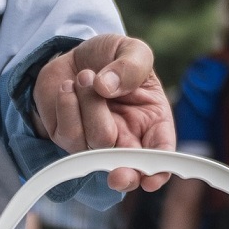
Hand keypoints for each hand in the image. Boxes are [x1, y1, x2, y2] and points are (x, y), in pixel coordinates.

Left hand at [33, 34, 174, 191]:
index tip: (151, 178)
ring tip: (86, 76)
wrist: (74, 54)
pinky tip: (69, 87)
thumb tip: (108, 87)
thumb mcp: (132, 50)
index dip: (159, 171)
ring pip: (95, 143)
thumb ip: (131, 65)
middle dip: (124, 175)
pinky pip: (68, 133)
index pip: (161, 152)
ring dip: (90, 106)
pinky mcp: (67, 137)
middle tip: (118, 175)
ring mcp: (95, 141)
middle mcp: (126, 137)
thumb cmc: (110, 57)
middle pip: (128, 169)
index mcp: (152, 121)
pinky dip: (67, 105)